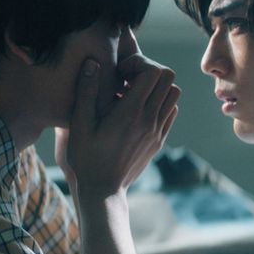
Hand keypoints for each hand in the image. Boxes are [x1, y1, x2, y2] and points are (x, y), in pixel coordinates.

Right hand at [55, 53, 180, 196]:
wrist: (103, 191)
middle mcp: (150, 119)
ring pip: (173, 94)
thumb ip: (86, 91)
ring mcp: (158, 130)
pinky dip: (160, 103)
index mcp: (131, 112)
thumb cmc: (86, 158)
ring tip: (133, 93)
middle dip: (149, 70)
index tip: (120, 73)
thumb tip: (92, 62)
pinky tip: (138, 109)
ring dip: (156, 87)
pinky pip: (171, 111)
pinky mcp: (160, 140)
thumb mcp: (79, 125)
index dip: (139, 63)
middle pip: (168, 78)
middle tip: (128, 79)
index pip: (153, 72)